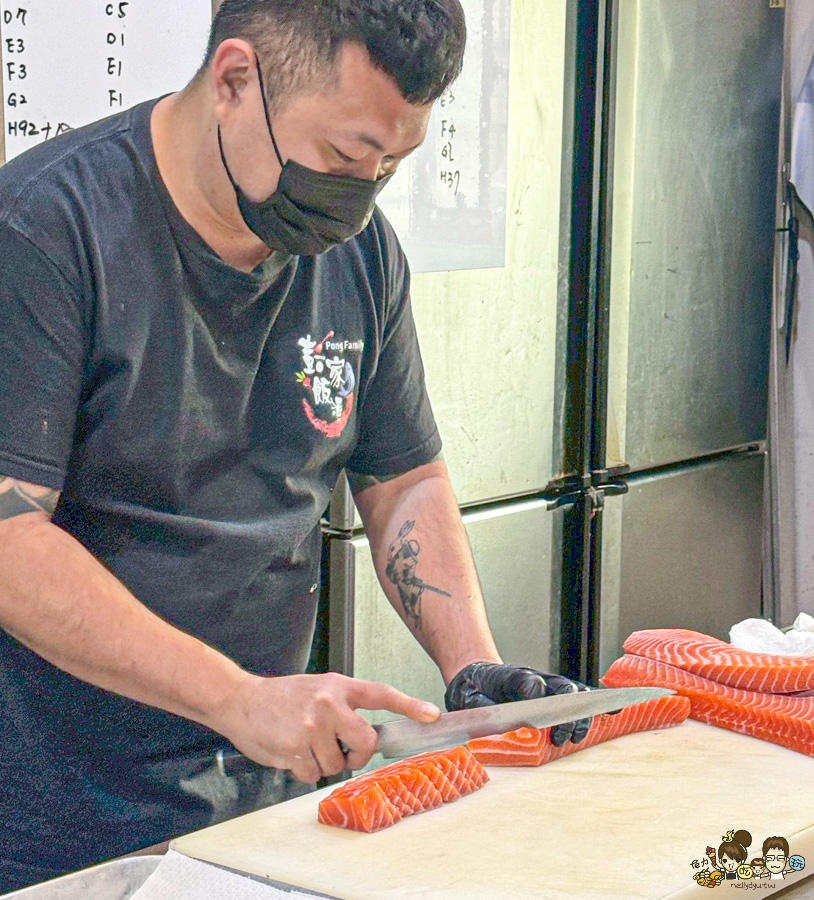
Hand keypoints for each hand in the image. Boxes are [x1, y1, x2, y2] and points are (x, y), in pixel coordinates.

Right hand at [217, 672, 439, 783]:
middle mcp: (329, 703)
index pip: (382, 693)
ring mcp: (312, 727)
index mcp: (339, 686)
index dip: (410, 705)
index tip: (433, 715)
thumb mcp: (319, 689)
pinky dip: (305, 771)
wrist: (241, 700)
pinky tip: (292, 753)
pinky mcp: (295, 749)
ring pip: (337, 764)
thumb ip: (345, 706)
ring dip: (324, 763)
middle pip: (366, 742)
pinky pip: (314, 775)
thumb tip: (370, 735)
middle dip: (358, 755)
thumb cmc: (283, 698)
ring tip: (305, 744)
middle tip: (344, 752)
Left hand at [444, 662, 591, 746]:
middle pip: (560, 689)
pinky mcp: (554, 697)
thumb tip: (498, 723)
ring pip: (574, 694)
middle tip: (560, 738)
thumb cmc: (473, 690)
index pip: (528, 683)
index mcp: (511, 676)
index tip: (536, 718)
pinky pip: (578, 700)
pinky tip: (613, 710)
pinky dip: (596, 704)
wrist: (475, 678)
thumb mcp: (467, 698)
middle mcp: (535, 679)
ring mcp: (547, 686)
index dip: (535, 696)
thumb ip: (481, 708)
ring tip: (577, 737)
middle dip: (564, 714)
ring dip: (580, 716)